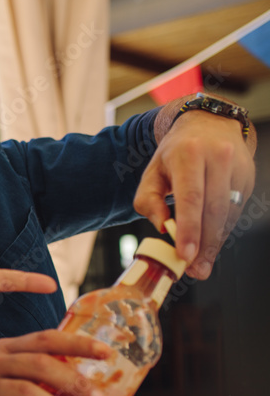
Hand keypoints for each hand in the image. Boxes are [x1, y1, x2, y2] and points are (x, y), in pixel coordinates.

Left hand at [134, 109, 255, 278]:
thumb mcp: (152, 171)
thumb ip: (148, 200)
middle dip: (204, 244)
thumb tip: (163, 227)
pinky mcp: (247, 179)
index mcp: (189, 154)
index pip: (191, 197)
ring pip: (227, 214)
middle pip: (213, 210)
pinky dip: (222, 231)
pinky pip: (235, 211)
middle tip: (195, 270)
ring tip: (201, 265)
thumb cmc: (175, 154)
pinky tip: (211, 245)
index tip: (186, 255)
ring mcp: (238, 168)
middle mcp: (218, 158)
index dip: (190, 229)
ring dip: (215, 243)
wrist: (209, 125)